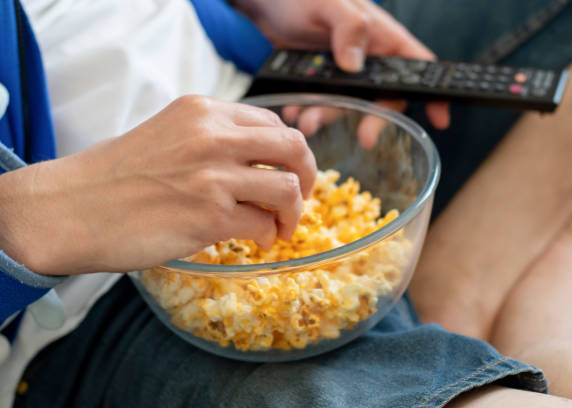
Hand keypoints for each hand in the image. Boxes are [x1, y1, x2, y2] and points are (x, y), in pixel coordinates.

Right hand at [0, 96, 316, 274]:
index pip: (272, 123)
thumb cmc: (116, 177)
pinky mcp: (211, 215)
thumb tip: (257, 162)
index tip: (289, 171)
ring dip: (293, 212)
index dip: (289, 151)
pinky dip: (268, 236)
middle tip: (302, 197)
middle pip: (293, 148)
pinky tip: (256, 241)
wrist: (71, 208)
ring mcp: (214, 175)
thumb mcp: (168, 135)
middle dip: (308, 175)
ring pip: (288, 188)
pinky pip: (265, 225)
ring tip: (280, 228)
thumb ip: (212, 140)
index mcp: (203, 111)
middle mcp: (214, 136)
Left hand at [234, 0, 449, 128]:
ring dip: (328, 116)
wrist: (267, 3)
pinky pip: (320, 103)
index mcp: (382, 37)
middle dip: (373, 119)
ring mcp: (344, 74)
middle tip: (364, 138)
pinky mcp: (320, 82)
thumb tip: (355, 65)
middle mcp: (368, 60)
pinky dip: (308, 110)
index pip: (417, 67)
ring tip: (306, 120)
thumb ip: (347, 28)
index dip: (433, 93)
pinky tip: (293, 109)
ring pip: (345, 105)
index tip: (440, 119)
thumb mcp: (328, 3)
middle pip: (383, 98)